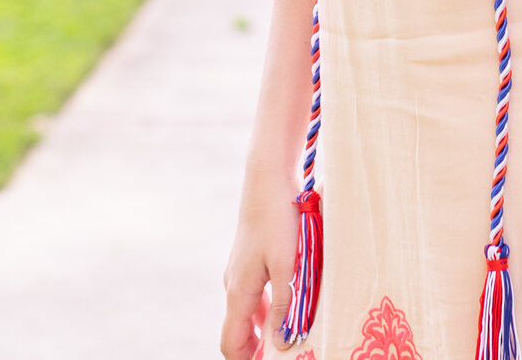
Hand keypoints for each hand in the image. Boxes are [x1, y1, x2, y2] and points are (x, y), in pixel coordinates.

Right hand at [221, 178, 298, 357]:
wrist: (267, 179)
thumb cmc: (280, 220)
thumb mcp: (288, 266)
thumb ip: (284, 306)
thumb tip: (281, 344)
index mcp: (238, 292)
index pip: (232, 345)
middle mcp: (233, 286)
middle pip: (238, 332)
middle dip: (256, 349)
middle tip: (285, 353)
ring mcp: (238, 272)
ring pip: (247, 313)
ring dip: (263, 329)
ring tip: (290, 335)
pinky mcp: (248, 260)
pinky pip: (254, 295)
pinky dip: (267, 308)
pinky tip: (288, 305)